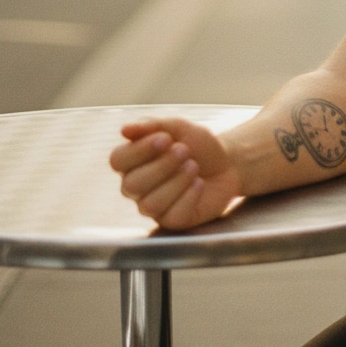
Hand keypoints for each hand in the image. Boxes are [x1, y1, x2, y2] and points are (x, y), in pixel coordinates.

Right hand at [110, 117, 242, 229]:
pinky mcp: (172, 220)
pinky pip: (173, 216)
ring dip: (176, 181)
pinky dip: (189, 196)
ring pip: (150, 204)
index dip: (139, 150)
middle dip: (162, 165)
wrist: (227, 163)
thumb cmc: (197, 144)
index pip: (118, 160)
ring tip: (194, 166)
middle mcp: (137, 187)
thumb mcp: (178, 127)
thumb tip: (124, 129)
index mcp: (132, 161)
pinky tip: (200, 184)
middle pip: (132, 184)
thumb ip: (152, 126)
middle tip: (185, 150)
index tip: (166, 138)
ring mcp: (153, 206)